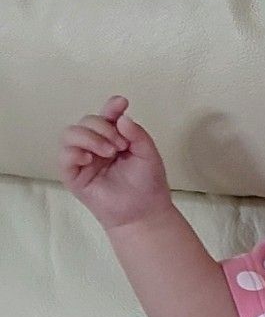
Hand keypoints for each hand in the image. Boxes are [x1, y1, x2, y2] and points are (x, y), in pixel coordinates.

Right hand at [59, 96, 173, 231]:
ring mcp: (83, 159)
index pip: (107, 116)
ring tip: (109, 151)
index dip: (111, 107)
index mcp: (114, 138)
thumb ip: (137, 134)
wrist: (144, 212)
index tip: (121, 103)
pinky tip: (90, 158)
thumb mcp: (148, 155)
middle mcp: (96, 145)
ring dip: (90, 137)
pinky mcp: (73, 175)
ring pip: (70, 133)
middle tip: (121, 144)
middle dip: (103, 127)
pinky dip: (75, 152)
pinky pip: (64, 156)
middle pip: (87, 121)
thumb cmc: (147, 185)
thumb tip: (122, 117)